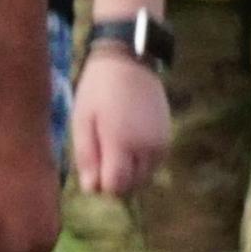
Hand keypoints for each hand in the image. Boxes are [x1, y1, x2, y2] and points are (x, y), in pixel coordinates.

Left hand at [68, 49, 169, 197]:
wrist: (130, 62)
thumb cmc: (98, 90)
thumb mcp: (83, 120)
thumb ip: (87, 156)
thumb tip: (91, 189)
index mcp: (122, 143)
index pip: (116, 186)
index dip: (101, 184)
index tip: (92, 167)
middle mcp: (147, 149)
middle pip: (132, 185)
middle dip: (114, 180)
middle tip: (100, 155)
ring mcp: (162, 144)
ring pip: (145, 177)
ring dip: (128, 173)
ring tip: (113, 147)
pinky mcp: (168, 140)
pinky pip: (154, 165)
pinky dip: (140, 164)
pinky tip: (127, 143)